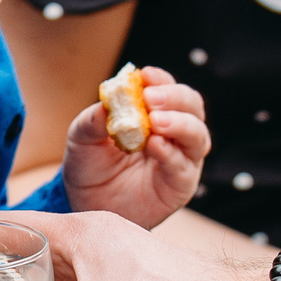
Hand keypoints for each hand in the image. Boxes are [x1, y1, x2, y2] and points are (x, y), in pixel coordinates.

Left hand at [58, 69, 209, 228]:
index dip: (160, 79)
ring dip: (179, 123)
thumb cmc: (90, 166)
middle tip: (150, 98)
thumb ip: (93, 120)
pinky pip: (184, 166)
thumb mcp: (82, 138)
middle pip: (191, 106)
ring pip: (198, 134)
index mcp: (152, 112)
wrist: (87, 205)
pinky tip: (155, 146)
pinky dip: (171, 153)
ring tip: (156, 121)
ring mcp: (181, 158)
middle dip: (174, 97)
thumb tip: (108, 101)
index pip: (167, 87)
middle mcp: (173, 131)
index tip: (144, 76)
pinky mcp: (180, 184)